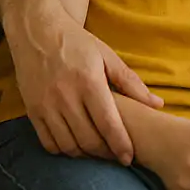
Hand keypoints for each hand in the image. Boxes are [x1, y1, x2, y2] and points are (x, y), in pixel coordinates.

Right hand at [10, 6, 162, 163]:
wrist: (37, 32)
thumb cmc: (78, 43)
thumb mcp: (108, 57)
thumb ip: (132, 83)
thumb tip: (157, 104)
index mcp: (89, 82)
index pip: (108, 123)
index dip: (120, 145)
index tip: (129, 158)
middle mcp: (66, 97)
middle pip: (88, 139)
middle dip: (106, 153)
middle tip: (117, 157)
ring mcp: (46, 106)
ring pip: (68, 145)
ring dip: (85, 155)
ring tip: (99, 153)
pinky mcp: (31, 111)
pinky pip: (47, 142)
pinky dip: (63, 150)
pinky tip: (75, 147)